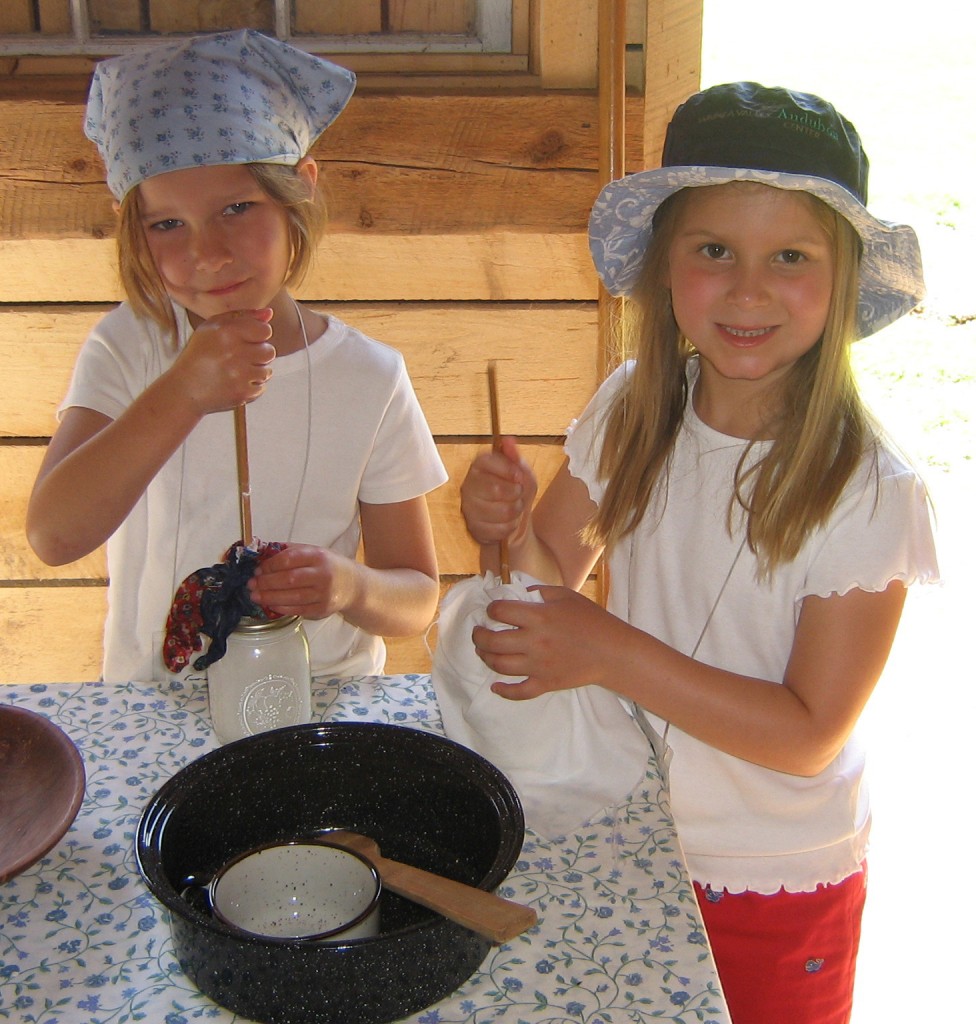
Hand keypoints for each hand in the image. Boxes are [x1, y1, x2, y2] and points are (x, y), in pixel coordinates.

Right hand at [171, 308, 275, 413]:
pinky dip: (251, 387)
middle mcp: (234, 352)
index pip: (265, 330)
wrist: (184, 389)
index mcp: (227, 332)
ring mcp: (239, 374)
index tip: (246, 340)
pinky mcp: (242, 393)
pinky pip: (261, 387)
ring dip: (256, 371)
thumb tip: (269, 313)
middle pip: (270, 351)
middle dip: (259, 354)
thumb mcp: (212, 327)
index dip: (258, 336)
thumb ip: (243, 316)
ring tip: (237, 371)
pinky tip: (235, 383)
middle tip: (240, 358)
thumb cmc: (199, 355)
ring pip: (267, 370)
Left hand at [248, 543, 359, 620]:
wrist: (353, 585)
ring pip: (292, 597)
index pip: (289, 559)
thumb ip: (290, 551)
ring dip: (269, 597)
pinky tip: (269, 604)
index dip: (270, 565)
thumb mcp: (314, 551)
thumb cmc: (328, 566)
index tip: (258, 569)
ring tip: (255, 595)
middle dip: (266, 582)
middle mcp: (323, 575)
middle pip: (289, 579)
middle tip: (251, 584)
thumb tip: (261, 551)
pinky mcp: (323, 609)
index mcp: (319, 556)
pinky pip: (297, 610)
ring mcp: (324, 594)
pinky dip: (280, 607)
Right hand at [460, 435, 536, 545]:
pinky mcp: (473, 528)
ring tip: (515, 508)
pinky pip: (498, 529)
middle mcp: (468, 485)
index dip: (507, 469)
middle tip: (518, 493)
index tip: (519, 476)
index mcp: (478, 467)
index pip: (486, 461)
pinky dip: (510, 526)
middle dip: (515, 493)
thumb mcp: (521, 472)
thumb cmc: (515, 492)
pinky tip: (508, 521)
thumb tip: (508, 440)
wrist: (514, 520)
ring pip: (500, 511)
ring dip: (515, 511)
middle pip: (495, 489)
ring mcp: (468, 508)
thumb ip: (515, 456)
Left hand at [472, 585, 626, 699]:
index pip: (500, 611)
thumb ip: (539, 591)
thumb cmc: (592, 620)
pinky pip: (518, 692)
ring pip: (499, 665)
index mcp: (539, 617)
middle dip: (479, 636)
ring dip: (486, 658)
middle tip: (478, 633)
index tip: (491, 610)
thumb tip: (518, 595)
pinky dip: (503, 691)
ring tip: (484, 652)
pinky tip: (495, 686)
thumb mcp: (566, 595)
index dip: (491, 609)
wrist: (613, 652)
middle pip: (492, 641)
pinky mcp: (545, 683)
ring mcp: (538, 665)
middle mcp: (534, 641)